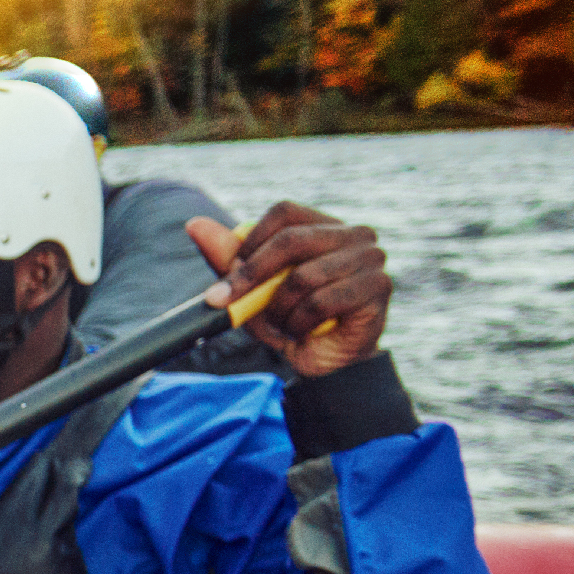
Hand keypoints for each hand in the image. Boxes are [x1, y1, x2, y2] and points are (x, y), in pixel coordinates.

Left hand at [187, 203, 391, 377]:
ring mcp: (371, 259)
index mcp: (324, 225)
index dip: (251, 242)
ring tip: (280, 323)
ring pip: (305, 276)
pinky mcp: (378, 287)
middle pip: (292, 239)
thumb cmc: (288, 317)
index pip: (284, 213)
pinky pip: (323, 301)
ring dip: (279, 309)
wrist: (321, 360)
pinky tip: (302, 331)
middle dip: (252, 274)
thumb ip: (226, 257)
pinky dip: (300, 322)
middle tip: (227, 302)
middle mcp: (354, 234)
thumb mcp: (250, 288)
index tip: (229, 275)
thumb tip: (195, 225)